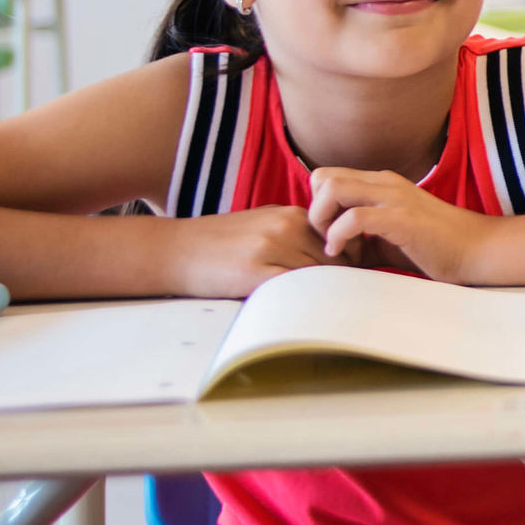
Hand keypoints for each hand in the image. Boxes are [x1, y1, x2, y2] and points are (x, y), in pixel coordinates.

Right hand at [170, 206, 339, 297]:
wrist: (175, 250)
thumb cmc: (222, 241)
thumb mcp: (263, 222)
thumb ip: (297, 231)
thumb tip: (336, 249)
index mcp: (292, 215)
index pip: (340, 240)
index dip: (349, 262)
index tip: (348, 278)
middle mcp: (286, 227)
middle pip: (335, 259)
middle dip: (341, 279)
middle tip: (342, 298)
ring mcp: (271, 249)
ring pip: (318, 274)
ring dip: (323, 291)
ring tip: (324, 307)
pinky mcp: (254, 273)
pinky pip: (294, 288)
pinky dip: (302, 299)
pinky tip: (299, 309)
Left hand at [307, 168, 493, 284]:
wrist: (477, 250)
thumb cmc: (436, 246)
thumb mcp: (391, 232)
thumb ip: (364, 230)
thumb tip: (331, 246)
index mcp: (382, 183)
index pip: (328, 176)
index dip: (319, 204)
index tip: (329, 234)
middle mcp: (385, 183)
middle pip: (323, 177)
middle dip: (314, 211)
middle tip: (328, 240)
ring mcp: (393, 198)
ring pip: (332, 188)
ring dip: (323, 221)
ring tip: (336, 247)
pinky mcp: (400, 219)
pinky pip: (353, 217)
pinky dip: (339, 236)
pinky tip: (347, 255)